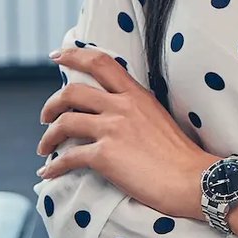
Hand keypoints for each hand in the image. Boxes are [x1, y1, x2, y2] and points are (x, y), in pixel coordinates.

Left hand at [37, 47, 216, 218]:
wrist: (193, 180)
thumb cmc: (180, 157)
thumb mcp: (159, 118)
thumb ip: (135, 110)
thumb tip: (113, 115)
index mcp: (137, 95)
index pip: (101, 63)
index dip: (74, 56)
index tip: (57, 56)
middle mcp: (122, 106)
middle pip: (72, 92)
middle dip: (51, 104)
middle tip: (46, 117)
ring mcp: (112, 130)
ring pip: (64, 123)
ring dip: (48, 136)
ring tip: (45, 148)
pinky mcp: (105, 156)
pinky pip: (67, 157)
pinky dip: (54, 166)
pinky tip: (48, 172)